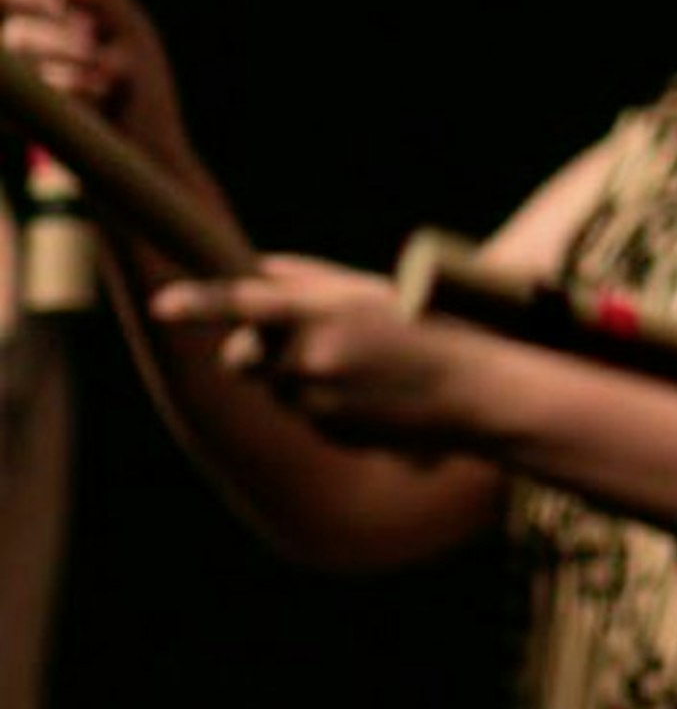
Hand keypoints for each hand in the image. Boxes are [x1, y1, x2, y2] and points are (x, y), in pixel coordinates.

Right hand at [1, 0, 199, 170]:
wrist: (143, 156)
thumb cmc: (142, 91)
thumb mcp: (134, 38)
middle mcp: (28, 19)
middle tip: (63, 3)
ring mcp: (15, 60)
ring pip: (17, 34)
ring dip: (63, 47)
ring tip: (106, 71)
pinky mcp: (13, 102)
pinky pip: (24, 81)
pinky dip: (64, 83)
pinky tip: (94, 95)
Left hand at [147, 258, 494, 453]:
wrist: (482, 396)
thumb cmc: (434, 331)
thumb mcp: (375, 294)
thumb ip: (313, 282)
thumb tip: (258, 274)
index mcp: (327, 313)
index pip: (246, 304)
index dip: (199, 303)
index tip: (162, 305)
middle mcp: (314, 357)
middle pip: (244, 357)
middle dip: (255, 351)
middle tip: (301, 342)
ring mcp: (319, 402)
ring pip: (275, 388)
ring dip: (298, 377)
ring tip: (363, 370)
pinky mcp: (330, 434)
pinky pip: (304, 416)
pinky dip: (325, 405)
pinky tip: (373, 398)